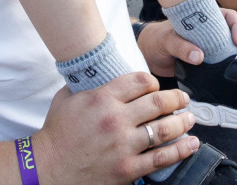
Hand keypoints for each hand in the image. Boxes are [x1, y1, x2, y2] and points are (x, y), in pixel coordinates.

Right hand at [33, 73, 197, 184]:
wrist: (46, 169)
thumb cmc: (56, 134)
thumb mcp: (66, 98)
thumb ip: (87, 82)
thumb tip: (99, 67)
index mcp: (102, 98)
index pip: (141, 81)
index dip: (154, 82)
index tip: (157, 87)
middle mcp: (115, 120)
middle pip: (158, 103)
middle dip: (176, 99)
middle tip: (183, 99)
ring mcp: (123, 146)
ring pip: (164, 129)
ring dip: (183, 122)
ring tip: (190, 119)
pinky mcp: (127, 169)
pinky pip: (161, 158)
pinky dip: (180, 150)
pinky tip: (191, 144)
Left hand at [139, 13, 236, 77]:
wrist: (149, 54)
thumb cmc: (157, 40)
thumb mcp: (167, 41)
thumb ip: (181, 47)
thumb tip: (199, 56)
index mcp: (204, 19)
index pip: (226, 17)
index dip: (235, 26)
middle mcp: (211, 30)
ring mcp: (212, 45)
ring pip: (236, 45)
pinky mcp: (210, 60)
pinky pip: (228, 59)